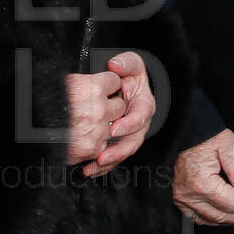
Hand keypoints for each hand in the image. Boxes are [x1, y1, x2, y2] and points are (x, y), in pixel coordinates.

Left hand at [65, 52, 153, 177]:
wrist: (124, 84)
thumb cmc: (128, 73)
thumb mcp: (130, 64)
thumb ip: (126, 63)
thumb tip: (115, 66)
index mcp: (144, 105)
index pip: (140, 117)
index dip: (128, 124)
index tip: (113, 129)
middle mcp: (139, 123)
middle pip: (133, 141)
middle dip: (118, 151)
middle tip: (102, 157)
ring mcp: (130, 135)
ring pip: (123, 152)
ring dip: (109, 162)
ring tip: (92, 166)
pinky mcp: (119, 143)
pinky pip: (113, 157)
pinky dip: (102, 166)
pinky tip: (89, 170)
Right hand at [172, 130, 233, 227]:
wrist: (185, 128)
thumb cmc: (205, 134)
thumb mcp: (230, 148)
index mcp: (201, 183)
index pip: (232, 203)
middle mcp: (188, 194)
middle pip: (221, 214)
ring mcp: (182, 196)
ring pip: (209, 218)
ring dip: (229, 221)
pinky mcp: (180, 196)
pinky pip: (196, 216)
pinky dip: (212, 219)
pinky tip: (224, 218)